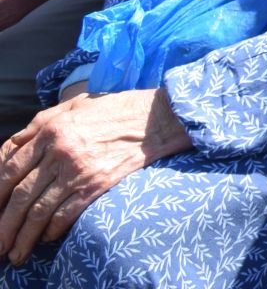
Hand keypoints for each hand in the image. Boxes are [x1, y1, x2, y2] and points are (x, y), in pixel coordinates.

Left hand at [0, 89, 188, 263]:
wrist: (159, 118)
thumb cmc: (117, 109)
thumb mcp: (76, 105)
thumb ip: (41, 122)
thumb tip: (14, 145)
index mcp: (51, 130)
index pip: (10, 167)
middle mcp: (60, 151)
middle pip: (20, 195)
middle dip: (4, 224)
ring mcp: (79, 170)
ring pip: (39, 211)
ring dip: (24, 236)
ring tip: (16, 253)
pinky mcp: (98, 185)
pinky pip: (66, 214)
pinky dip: (52, 230)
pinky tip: (47, 238)